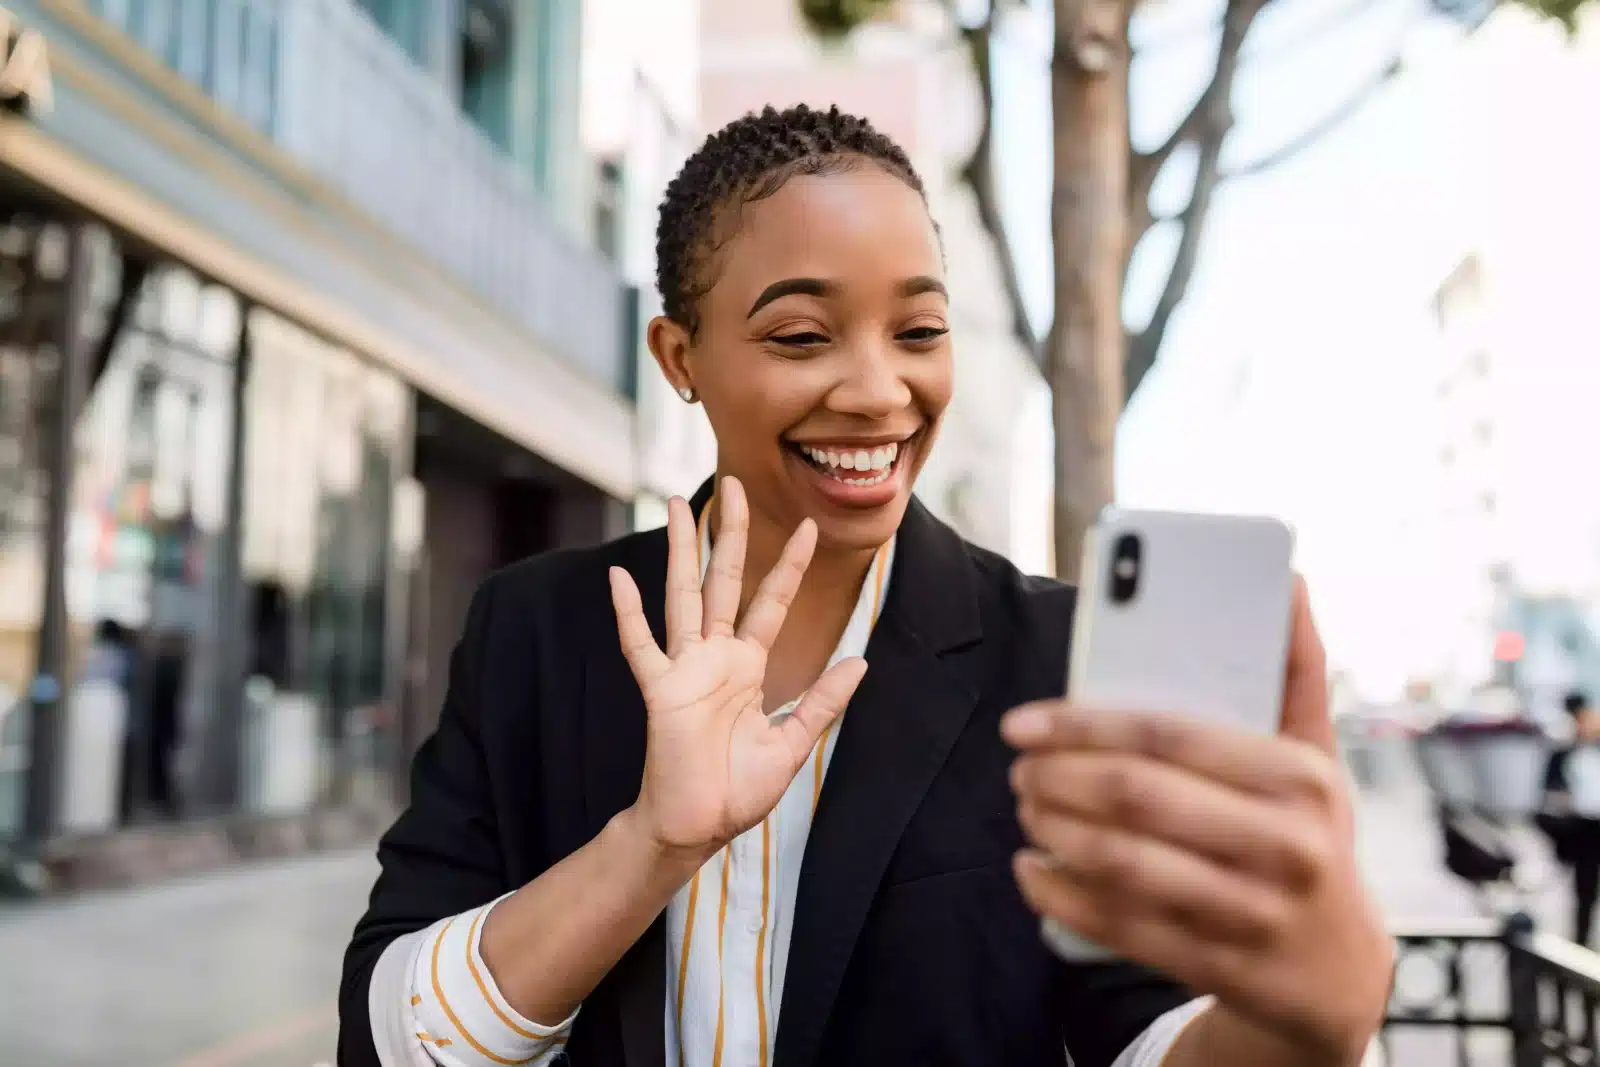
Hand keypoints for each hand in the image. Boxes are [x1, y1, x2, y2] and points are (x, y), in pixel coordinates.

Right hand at [610, 477, 867, 861]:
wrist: (697, 826)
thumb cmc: (737, 790)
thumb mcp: (791, 743)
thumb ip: (822, 702)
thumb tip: (860, 662)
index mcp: (748, 666)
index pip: (772, 602)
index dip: (790, 565)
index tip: (809, 527)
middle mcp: (716, 657)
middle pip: (724, 580)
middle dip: (731, 533)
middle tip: (734, 483)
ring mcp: (686, 669)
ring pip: (683, 596)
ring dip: (681, 551)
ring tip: (677, 502)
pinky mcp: (661, 690)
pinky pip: (641, 645)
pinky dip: (628, 612)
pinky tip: (619, 576)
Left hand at [1002, 579, 1391, 1065]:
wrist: (1339, 971)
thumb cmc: (1308, 834)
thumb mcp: (1316, 755)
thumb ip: (1294, 668)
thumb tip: (1288, 576)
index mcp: (1300, 776)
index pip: (1169, 735)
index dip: (1082, 724)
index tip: (1022, 723)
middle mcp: (1285, 845)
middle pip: (1136, 798)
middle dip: (1056, 778)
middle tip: (1019, 768)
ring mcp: (1254, 913)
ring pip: (1121, 863)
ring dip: (1053, 831)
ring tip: (1026, 807)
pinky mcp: (1222, 967)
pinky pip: (1119, 926)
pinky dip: (1059, 894)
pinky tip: (1033, 868)